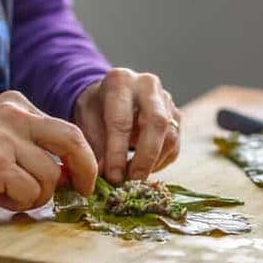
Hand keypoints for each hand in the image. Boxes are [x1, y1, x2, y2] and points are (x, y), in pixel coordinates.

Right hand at [0, 90, 96, 210]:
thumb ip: (33, 143)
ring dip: (37, 195)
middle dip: (84, 171)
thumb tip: (73, 170)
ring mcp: (3, 138)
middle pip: (72, 141)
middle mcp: (13, 115)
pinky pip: (28, 191)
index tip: (84, 178)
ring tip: (12, 193)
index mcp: (17, 104)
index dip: (84, 158)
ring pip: (50, 176)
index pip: (68, 129)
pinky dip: (19, 202)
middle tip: (81, 191)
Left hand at [74, 68, 180, 184]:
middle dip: (145, 157)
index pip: (121, 121)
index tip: (113, 177)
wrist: (109, 96)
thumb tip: (106, 176)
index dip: (117, 153)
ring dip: (153, 163)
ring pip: (170, 136)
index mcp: (120, 82)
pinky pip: (174, 145)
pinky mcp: (176, 116)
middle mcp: (148, 85)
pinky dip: (160, 162)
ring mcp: (166, 100)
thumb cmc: (96, 108)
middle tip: (133, 181)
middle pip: (156, 123)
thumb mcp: (85, 121)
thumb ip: (95, 146)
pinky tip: (144, 168)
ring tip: (134, 178)